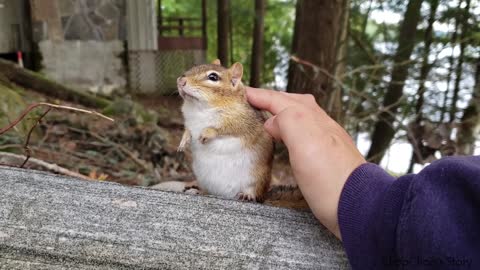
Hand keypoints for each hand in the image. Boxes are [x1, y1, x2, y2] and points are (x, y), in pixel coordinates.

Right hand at [246, 87, 365, 238]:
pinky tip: (290, 140)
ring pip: (302, 116)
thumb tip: (273, 121)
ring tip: (269, 118)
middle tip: (254, 102)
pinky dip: (293, 128)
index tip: (243, 93)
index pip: (281, 100)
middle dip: (273, 99)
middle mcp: (322, 126)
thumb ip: (289, 122)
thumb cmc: (331, 180)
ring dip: (284, 112)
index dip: (261, 96)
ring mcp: (328, 141)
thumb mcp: (305, 145)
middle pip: (294, 103)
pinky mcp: (330, 157)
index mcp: (312, 121)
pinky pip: (307, 132)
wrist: (361, 207)